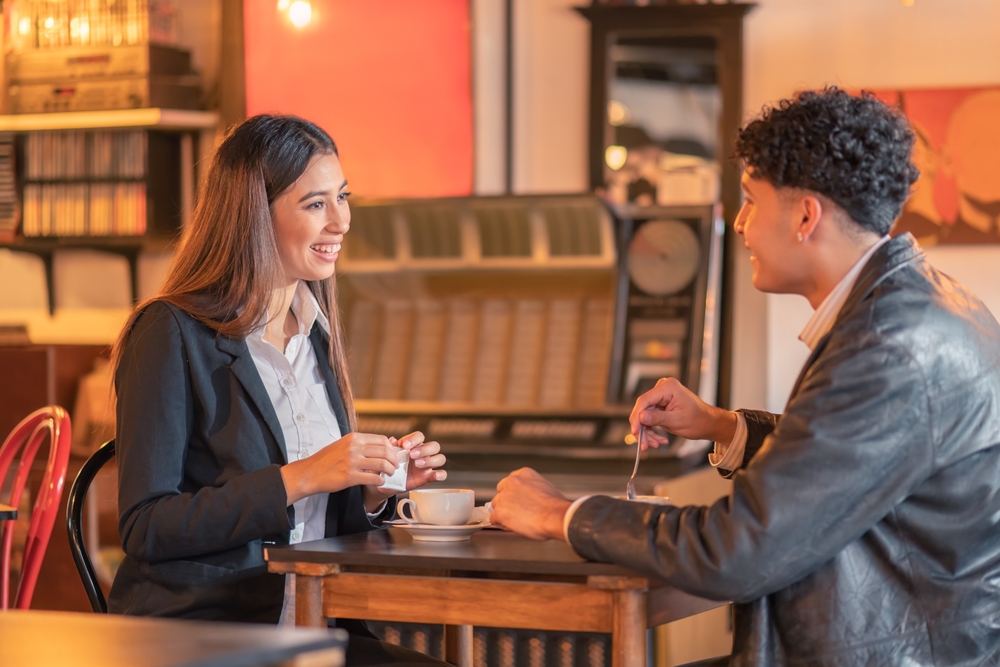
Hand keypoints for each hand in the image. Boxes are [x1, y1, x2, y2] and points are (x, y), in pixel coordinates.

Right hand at [280, 432, 398, 505]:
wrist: (309, 473)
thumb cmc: (327, 460)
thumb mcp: (343, 444)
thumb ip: (361, 444)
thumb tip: (382, 444)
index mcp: (354, 438)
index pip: (382, 439)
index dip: (391, 448)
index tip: (393, 455)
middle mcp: (354, 447)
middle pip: (385, 451)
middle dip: (394, 460)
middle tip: (395, 466)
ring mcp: (352, 462)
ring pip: (382, 464)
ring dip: (390, 470)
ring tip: (390, 474)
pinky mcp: (350, 476)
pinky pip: (373, 478)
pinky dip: (380, 480)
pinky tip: (380, 482)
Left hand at [370, 431, 447, 497]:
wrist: (386, 483)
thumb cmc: (388, 466)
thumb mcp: (386, 457)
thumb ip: (389, 448)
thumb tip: (392, 440)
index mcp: (413, 445)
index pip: (420, 436)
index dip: (414, 439)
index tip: (404, 446)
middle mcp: (423, 453)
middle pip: (434, 445)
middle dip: (424, 449)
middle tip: (412, 455)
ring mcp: (428, 465)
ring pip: (440, 458)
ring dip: (430, 460)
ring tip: (417, 465)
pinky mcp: (429, 477)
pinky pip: (442, 474)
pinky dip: (440, 474)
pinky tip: (434, 475)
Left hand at [491, 468, 570, 540]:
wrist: (555, 517)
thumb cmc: (556, 507)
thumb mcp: (546, 488)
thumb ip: (533, 488)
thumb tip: (530, 498)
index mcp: (524, 473)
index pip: (510, 482)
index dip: (514, 494)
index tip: (518, 501)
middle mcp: (511, 481)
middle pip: (501, 492)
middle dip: (507, 502)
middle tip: (517, 512)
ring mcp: (504, 496)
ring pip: (496, 505)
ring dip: (503, 512)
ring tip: (516, 521)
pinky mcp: (500, 511)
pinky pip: (494, 518)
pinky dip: (501, 523)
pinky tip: (511, 527)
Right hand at [629, 377, 737, 447]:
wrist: (707, 423)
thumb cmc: (698, 420)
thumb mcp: (677, 421)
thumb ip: (657, 418)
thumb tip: (640, 417)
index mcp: (668, 387)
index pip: (645, 401)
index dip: (637, 417)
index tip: (635, 432)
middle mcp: (662, 388)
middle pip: (642, 409)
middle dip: (642, 428)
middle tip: (644, 444)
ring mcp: (660, 396)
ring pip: (644, 415)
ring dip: (647, 432)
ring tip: (655, 444)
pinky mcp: (659, 404)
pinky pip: (649, 417)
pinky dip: (651, 430)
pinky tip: (659, 439)